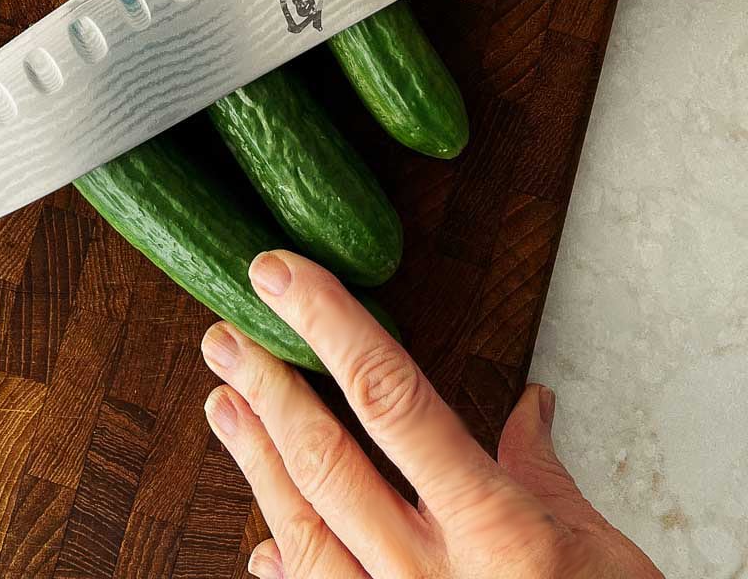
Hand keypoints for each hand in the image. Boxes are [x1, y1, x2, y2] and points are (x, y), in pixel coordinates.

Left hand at [202, 251, 661, 578]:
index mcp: (496, 527)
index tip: (280, 276)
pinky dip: (287, 569)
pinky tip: (264, 542)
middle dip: (268, 392)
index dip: (329, 326)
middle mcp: (435, 577)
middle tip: (226, 336)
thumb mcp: (601, 550)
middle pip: (327, 466)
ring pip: (305, 535)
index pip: (392, 398)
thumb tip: (530, 405)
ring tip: (224, 405)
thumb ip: (543, 472)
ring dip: (257, 463)